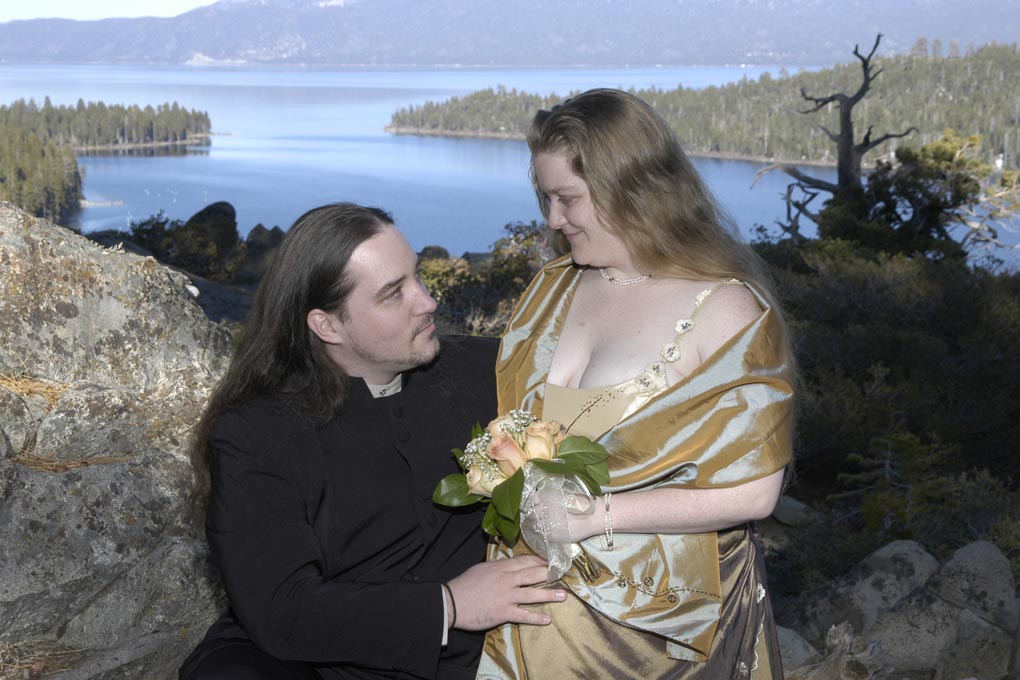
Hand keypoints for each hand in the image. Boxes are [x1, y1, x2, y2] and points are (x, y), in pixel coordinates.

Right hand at [446, 555, 565, 629]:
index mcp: (500, 567)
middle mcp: (506, 580)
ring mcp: (506, 596)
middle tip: (564, 574)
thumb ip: (498, 566)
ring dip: (549, 594)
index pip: (525, 561)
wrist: (451, 602)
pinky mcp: (503, 612)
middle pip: (533, 574)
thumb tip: (509, 564)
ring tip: (563, 595)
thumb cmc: (464, 584)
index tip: (551, 561)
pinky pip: (523, 615)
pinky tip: (547, 620)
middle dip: (549, 574)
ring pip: (532, 594)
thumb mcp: (482, 568)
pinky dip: (535, 618)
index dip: (540, 561)